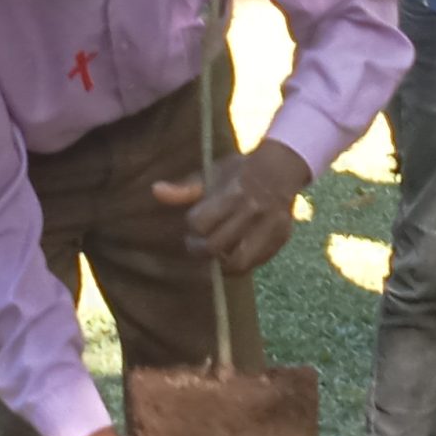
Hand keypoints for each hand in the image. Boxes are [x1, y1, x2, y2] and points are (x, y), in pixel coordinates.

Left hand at [152, 142, 311, 273]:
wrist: (280, 171)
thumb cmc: (239, 172)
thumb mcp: (211, 173)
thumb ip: (184, 188)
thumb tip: (155, 191)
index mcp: (232, 193)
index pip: (200, 223)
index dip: (192, 226)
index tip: (194, 223)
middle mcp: (252, 211)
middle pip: (215, 246)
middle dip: (200, 249)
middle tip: (198, 245)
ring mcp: (269, 227)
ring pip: (238, 262)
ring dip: (222, 264)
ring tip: (217, 255)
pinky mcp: (280, 238)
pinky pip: (257, 262)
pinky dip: (242, 264)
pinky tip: (234, 254)